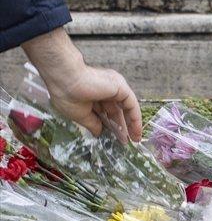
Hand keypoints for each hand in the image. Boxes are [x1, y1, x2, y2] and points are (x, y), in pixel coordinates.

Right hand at [21, 28, 141, 142]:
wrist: (65, 79)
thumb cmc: (67, 95)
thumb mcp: (81, 115)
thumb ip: (93, 123)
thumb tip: (98, 133)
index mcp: (94, 94)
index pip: (106, 111)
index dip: (110, 125)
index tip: (114, 138)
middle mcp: (106, 89)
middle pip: (117, 110)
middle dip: (122, 126)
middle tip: (126, 141)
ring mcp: (114, 87)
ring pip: (126, 108)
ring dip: (131, 124)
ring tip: (134, 138)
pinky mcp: (121, 87)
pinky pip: (131, 104)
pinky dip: (135, 118)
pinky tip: (135, 130)